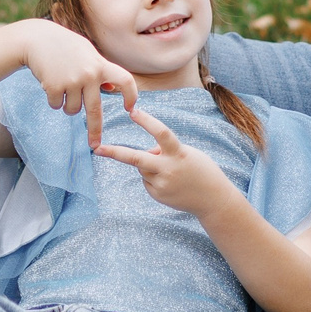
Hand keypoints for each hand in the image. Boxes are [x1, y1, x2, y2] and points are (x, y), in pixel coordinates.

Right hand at [20, 21, 137, 147]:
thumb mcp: (87, 52)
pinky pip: (57, 105)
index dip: (131, 95)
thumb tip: (112, 89)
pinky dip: (53, 100)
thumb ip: (100, 69)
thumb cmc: (64, 46)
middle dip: (95, 130)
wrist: (36, 39)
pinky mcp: (54, 86)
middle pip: (95, 110)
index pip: (126, 80)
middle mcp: (89, 75)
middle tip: (95, 145)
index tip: (130, 109)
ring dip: (67, 105)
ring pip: (72, 110)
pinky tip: (50, 83)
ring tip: (62, 87)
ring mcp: (72, 81)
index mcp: (101, 65)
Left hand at [99, 104, 241, 219]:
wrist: (213, 200)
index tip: (133, 112)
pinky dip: (154, 177)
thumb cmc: (201, 170)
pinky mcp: (157, 195)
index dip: (147, 121)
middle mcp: (168, 170)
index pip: (161, 133)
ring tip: (172, 173)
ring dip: (151, 165)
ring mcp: (161, 184)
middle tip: (97, 148)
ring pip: (143, 167)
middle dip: (115, 153)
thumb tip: (145, 154)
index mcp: (179, 154)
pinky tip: (171, 183)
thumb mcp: (187, 153)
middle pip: (136, 158)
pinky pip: (147, 179)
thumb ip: (166, 150)